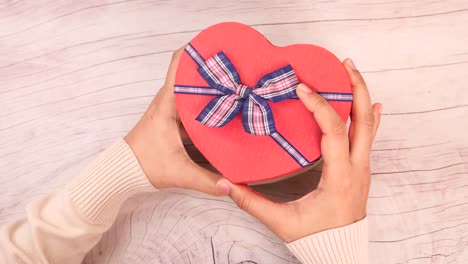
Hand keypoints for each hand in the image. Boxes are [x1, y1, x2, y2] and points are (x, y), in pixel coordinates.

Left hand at [125, 47, 222, 195]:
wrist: (122, 170)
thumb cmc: (144, 164)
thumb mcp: (178, 172)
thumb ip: (207, 181)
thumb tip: (233, 186)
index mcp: (167, 103)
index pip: (178, 64)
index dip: (196, 50)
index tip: (217, 47)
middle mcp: (169, 99)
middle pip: (190, 73)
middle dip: (212, 67)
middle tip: (237, 67)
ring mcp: (170, 107)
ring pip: (192, 88)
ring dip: (210, 84)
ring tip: (236, 83)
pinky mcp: (173, 118)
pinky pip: (192, 102)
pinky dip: (206, 100)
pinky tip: (224, 106)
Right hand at [215, 59, 381, 241]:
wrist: (341, 252)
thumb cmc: (315, 237)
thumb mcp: (282, 221)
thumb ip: (251, 202)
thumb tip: (225, 183)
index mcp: (338, 176)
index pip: (332, 131)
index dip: (318, 106)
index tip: (302, 88)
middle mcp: (356, 168)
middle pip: (362, 120)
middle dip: (354, 88)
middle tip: (344, 65)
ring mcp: (363, 168)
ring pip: (368, 127)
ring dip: (361, 98)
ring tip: (352, 74)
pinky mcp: (361, 170)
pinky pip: (369, 138)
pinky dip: (370, 119)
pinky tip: (372, 106)